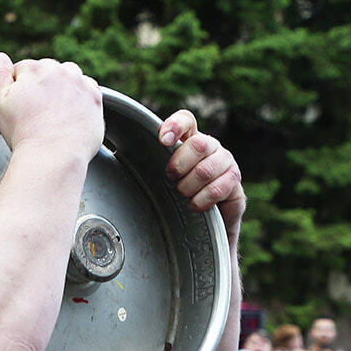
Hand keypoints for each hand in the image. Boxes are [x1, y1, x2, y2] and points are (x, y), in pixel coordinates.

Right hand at [0, 53, 103, 162]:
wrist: (52, 157)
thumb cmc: (22, 133)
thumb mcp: (0, 103)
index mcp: (34, 69)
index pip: (22, 69)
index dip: (17, 89)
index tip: (19, 107)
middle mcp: (60, 71)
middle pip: (47, 70)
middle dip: (41, 86)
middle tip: (35, 113)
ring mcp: (80, 84)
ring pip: (70, 76)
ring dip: (62, 87)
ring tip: (53, 113)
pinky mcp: (95, 99)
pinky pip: (88, 89)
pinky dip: (80, 97)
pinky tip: (69, 115)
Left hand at [160, 110, 245, 243]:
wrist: (202, 229)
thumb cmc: (174, 201)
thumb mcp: (158, 180)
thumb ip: (147, 164)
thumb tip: (115, 155)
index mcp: (189, 141)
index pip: (186, 120)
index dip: (176, 126)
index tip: (163, 141)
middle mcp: (211, 148)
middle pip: (199, 143)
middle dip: (179, 164)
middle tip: (170, 178)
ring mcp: (227, 165)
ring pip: (207, 168)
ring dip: (189, 185)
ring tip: (182, 195)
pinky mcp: (235, 185)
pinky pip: (219, 188)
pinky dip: (202, 199)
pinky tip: (194, 206)